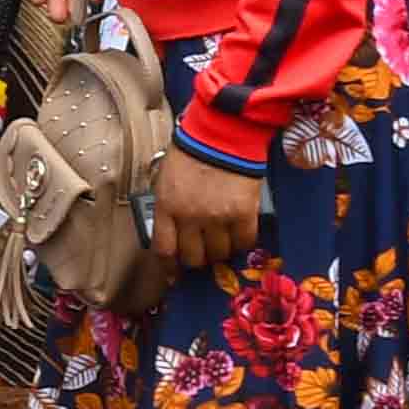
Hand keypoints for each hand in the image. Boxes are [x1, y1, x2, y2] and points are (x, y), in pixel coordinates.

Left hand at [148, 147, 264, 277]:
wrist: (221, 135)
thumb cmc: (190, 153)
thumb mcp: (165, 180)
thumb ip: (168, 207)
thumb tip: (173, 232)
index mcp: (166, 206)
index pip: (164, 249)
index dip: (170, 266)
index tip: (174, 273)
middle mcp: (190, 217)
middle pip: (193, 257)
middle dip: (197, 260)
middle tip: (202, 253)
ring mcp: (217, 217)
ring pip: (219, 253)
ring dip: (220, 252)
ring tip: (221, 241)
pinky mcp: (244, 214)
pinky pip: (244, 242)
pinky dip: (242, 243)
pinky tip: (239, 236)